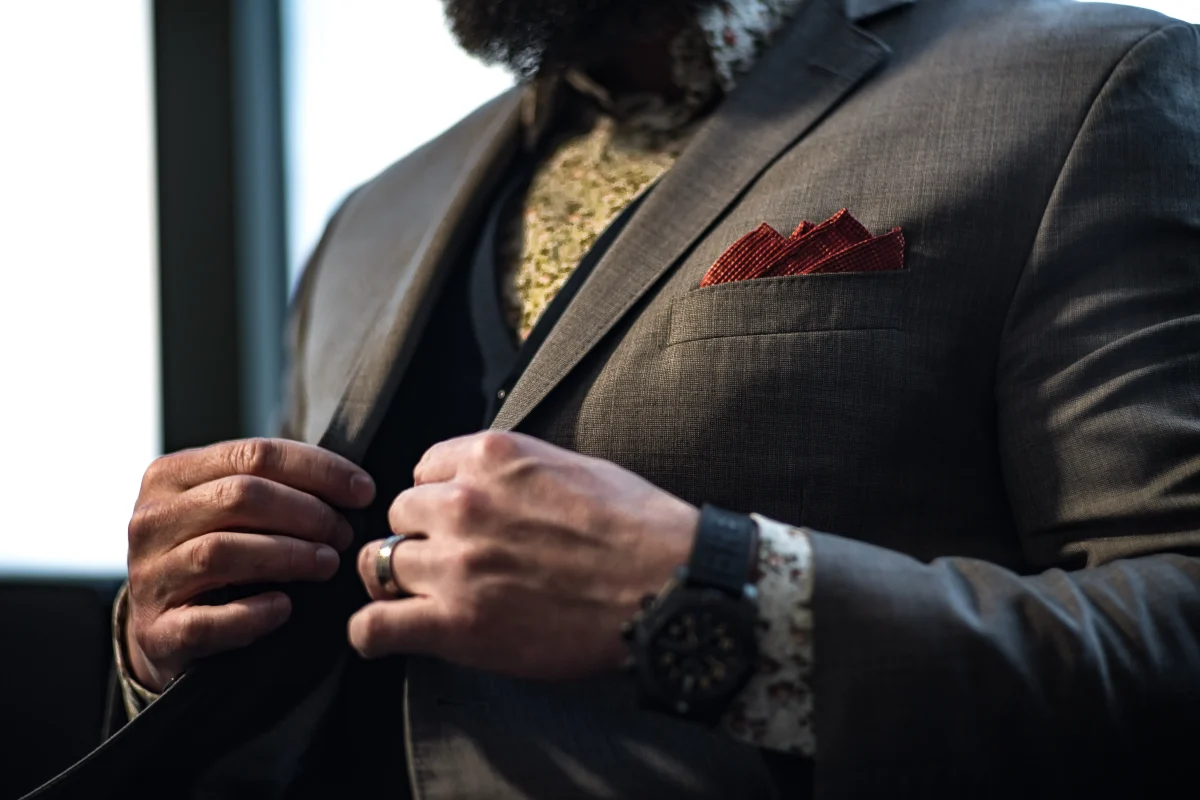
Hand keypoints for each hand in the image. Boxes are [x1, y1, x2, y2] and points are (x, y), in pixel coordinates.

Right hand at [125, 438, 374, 690]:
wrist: (165, 631)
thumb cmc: (215, 559)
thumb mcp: (229, 511)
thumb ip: (272, 487)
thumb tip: (352, 486)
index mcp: (171, 475)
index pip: (255, 454)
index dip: (318, 469)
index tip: (363, 491)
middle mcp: (152, 519)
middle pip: (240, 496)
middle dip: (308, 513)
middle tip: (346, 533)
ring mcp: (148, 576)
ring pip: (221, 551)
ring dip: (288, 556)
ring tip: (328, 563)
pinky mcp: (157, 631)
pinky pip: (207, 621)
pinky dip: (252, 614)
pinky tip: (284, 607)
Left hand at [349, 431, 697, 679]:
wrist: (670, 586)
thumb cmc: (639, 527)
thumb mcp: (574, 465)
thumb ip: (517, 470)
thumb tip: (493, 484)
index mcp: (492, 457)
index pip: (424, 470)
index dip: (439, 498)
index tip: (457, 522)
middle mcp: (463, 502)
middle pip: (401, 515)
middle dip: (422, 537)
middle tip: (453, 564)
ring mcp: (455, 563)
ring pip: (381, 563)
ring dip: (400, 581)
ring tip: (425, 599)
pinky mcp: (456, 623)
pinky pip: (373, 625)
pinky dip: (370, 632)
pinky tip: (385, 635)